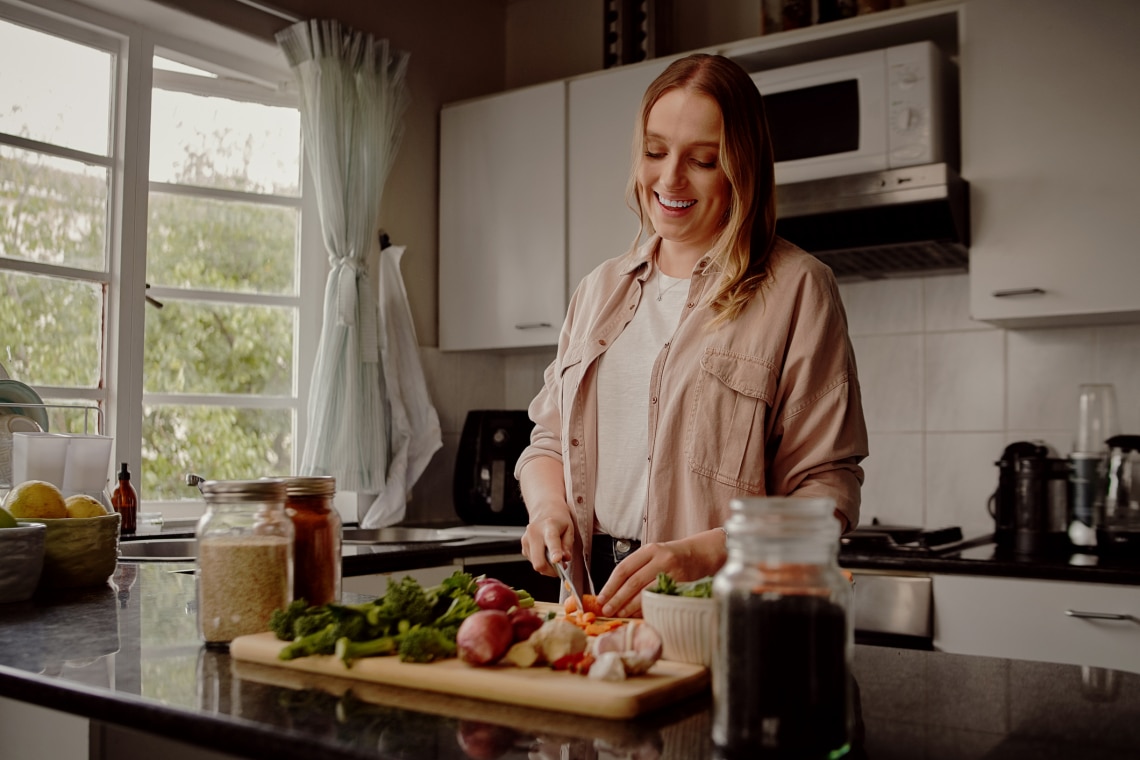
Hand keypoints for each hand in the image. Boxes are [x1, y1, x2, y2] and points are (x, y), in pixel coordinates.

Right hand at [520, 500, 574, 577]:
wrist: (545, 510)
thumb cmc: (559, 519)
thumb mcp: (569, 529)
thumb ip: (567, 545)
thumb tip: (564, 559)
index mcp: (549, 526)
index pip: (551, 541)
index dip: (554, 552)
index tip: (557, 560)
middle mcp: (534, 533)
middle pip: (539, 561)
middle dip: (551, 570)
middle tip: (561, 568)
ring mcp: (526, 540)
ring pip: (536, 564)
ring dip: (547, 566)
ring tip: (555, 556)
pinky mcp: (523, 546)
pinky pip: (533, 561)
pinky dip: (542, 561)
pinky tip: (546, 552)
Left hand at [595, 529, 726, 617]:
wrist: (700, 555)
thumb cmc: (672, 558)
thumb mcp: (653, 555)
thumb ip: (636, 569)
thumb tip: (612, 592)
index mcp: (650, 550)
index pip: (624, 568)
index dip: (610, 585)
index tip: (601, 598)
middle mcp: (661, 559)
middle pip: (633, 582)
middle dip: (617, 599)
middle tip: (606, 610)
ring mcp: (673, 573)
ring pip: (646, 593)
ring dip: (630, 606)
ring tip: (619, 614)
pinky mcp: (682, 586)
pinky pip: (660, 600)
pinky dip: (647, 609)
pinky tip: (638, 615)